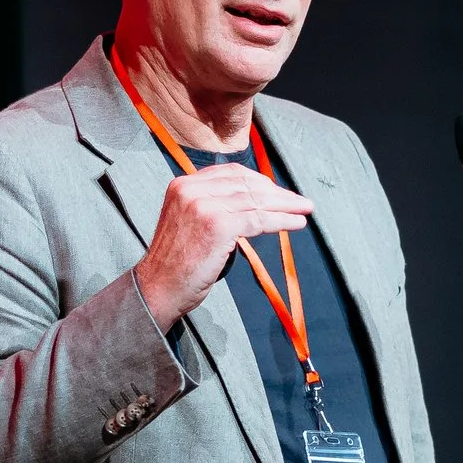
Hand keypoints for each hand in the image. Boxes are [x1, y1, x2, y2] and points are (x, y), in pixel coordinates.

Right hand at [132, 164, 313, 330]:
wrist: (158, 288)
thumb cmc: (177, 263)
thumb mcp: (189, 222)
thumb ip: (212, 206)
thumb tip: (251, 201)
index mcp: (184, 185)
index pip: (231, 173)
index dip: (260, 181)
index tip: (279, 192)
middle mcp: (192, 189)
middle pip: (246, 184)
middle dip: (277, 193)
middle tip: (300, 201)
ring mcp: (204, 206)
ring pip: (256, 201)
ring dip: (285, 206)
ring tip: (304, 211)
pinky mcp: (218, 225)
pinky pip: (258, 220)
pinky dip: (281, 221)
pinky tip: (296, 224)